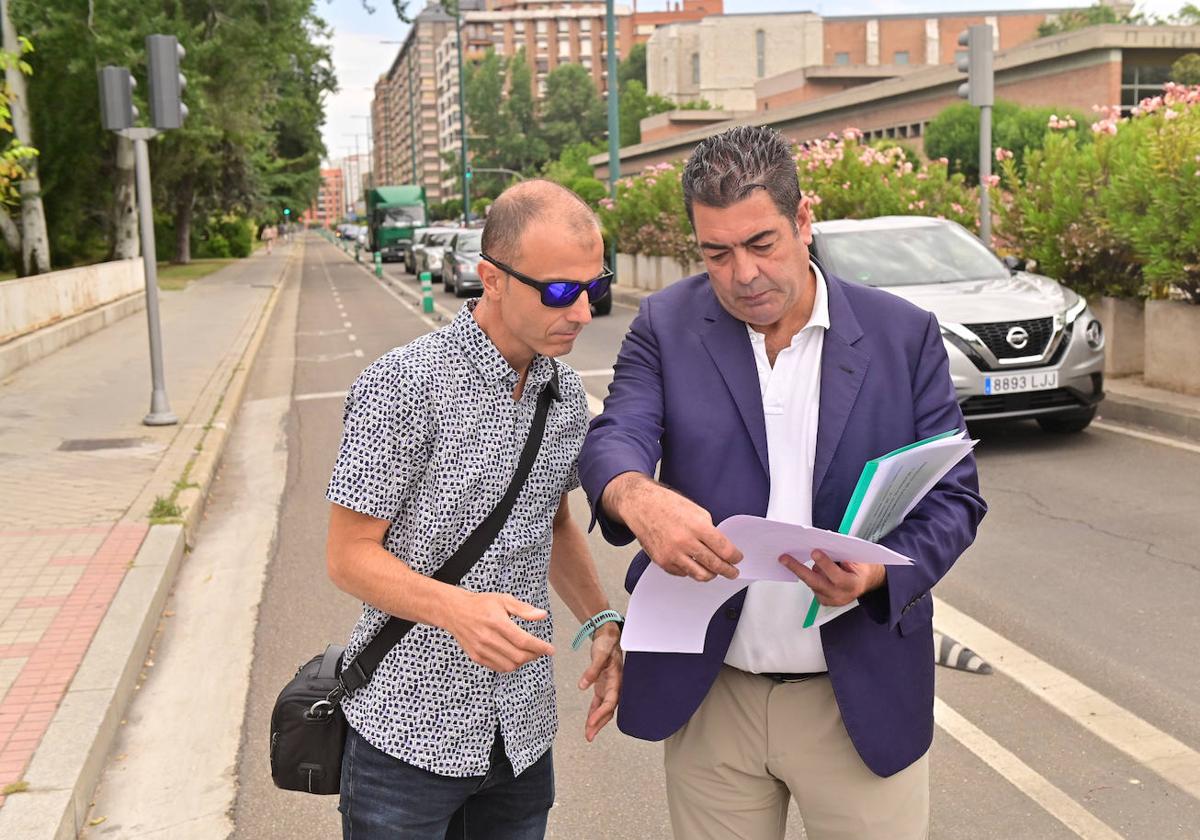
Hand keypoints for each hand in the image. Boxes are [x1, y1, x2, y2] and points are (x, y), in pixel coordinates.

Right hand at [444, 591, 554, 672]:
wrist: (455, 611)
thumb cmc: (482, 604)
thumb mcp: (504, 600)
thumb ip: (524, 609)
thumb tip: (542, 615)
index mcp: (497, 622)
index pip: (523, 640)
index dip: (540, 647)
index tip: (550, 650)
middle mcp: (488, 637)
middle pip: (518, 656)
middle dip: (534, 655)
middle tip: (540, 650)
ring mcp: (481, 649)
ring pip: (510, 665)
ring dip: (523, 662)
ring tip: (527, 653)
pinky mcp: (476, 656)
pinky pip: (498, 667)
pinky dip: (510, 665)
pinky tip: (514, 656)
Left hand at [578, 624, 622, 741]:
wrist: (610, 637)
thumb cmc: (607, 644)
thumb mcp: (599, 654)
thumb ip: (592, 670)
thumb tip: (582, 686)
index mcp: (617, 679)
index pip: (610, 701)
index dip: (601, 713)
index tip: (592, 722)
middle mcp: (616, 686)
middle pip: (608, 709)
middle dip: (599, 723)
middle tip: (589, 736)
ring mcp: (610, 687)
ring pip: (604, 709)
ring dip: (597, 721)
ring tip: (588, 735)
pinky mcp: (604, 686)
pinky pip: (599, 703)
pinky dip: (593, 712)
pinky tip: (589, 722)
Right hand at [609, 475, 742, 581]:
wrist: (641, 506)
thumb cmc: (667, 505)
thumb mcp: (696, 510)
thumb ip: (709, 530)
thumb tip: (721, 547)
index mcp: (697, 526)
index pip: (724, 549)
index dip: (735, 557)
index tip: (738, 559)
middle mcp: (685, 542)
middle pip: (714, 565)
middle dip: (728, 571)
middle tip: (733, 572)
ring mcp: (672, 554)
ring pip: (700, 575)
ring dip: (711, 574)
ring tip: (715, 572)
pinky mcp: (662, 561)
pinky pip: (683, 573)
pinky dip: (691, 571)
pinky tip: (693, 565)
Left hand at [780, 550, 885, 606]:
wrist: (866, 583)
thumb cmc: (861, 568)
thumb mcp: (856, 559)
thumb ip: (841, 554)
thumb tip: (822, 544)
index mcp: (852, 584)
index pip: (836, 575)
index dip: (825, 563)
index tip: (814, 552)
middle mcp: (841, 595)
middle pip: (816, 582)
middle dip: (798, 569)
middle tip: (784, 558)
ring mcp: (831, 601)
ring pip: (812, 583)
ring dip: (804, 570)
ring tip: (794, 559)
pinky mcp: (824, 602)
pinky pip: (812, 587)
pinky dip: (810, 576)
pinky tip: (804, 569)